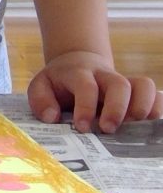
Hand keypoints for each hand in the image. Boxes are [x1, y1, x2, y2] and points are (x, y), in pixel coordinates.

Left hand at [27, 51, 162, 132]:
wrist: (78, 63)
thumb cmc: (60, 82)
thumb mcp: (41, 86)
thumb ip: (40, 100)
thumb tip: (52, 117)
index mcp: (80, 74)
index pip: (86, 85)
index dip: (85, 105)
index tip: (82, 127)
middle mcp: (105, 77)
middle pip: (119, 83)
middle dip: (117, 108)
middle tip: (108, 129)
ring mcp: (123, 84)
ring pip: (144, 86)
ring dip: (144, 107)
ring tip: (135, 128)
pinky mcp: (137, 93)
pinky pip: (156, 95)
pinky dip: (157, 110)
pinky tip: (149, 128)